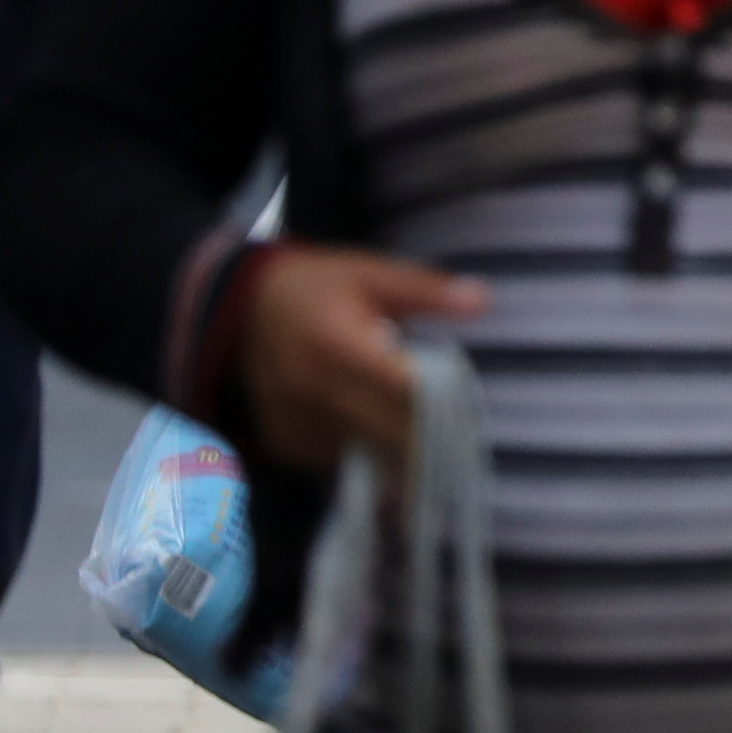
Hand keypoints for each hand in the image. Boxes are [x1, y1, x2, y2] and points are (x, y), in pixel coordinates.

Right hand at [234, 248, 482, 468]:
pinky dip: (365, 448)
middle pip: (387, 430)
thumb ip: (427, 291)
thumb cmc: (321, 288)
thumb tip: (483, 301)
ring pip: (366, 450)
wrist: (248, 311)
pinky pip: (339, 457)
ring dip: (398, 448)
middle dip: (428, 438)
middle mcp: (310, 388)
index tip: (470, 418)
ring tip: (426, 436)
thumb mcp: (373, 274)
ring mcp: (293, 419)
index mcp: (337, 344)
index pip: (401, 390)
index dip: (439, 406)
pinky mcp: (285, 441)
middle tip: (460, 438)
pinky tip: (380, 431)